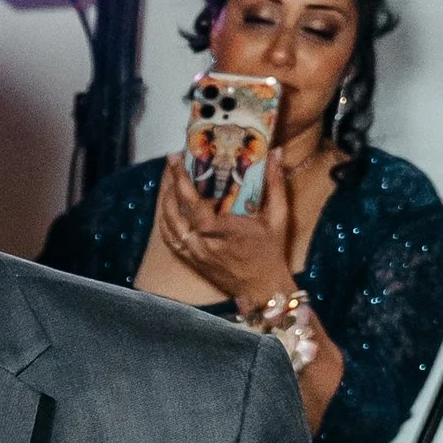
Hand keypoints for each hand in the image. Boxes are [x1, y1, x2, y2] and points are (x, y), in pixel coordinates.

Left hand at [154, 147, 298, 316]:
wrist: (262, 289)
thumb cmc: (271, 253)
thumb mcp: (278, 217)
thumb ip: (275, 183)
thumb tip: (275, 153)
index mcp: (223, 231)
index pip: (194, 203)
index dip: (182, 180)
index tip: (178, 157)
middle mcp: (203, 244)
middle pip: (176, 210)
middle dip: (171, 182)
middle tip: (172, 161)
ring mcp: (194, 254)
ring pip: (168, 223)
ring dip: (164, 199)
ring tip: (167, 178)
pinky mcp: (190, 261)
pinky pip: (170, 239)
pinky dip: (164, 221)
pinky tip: (166, 206)